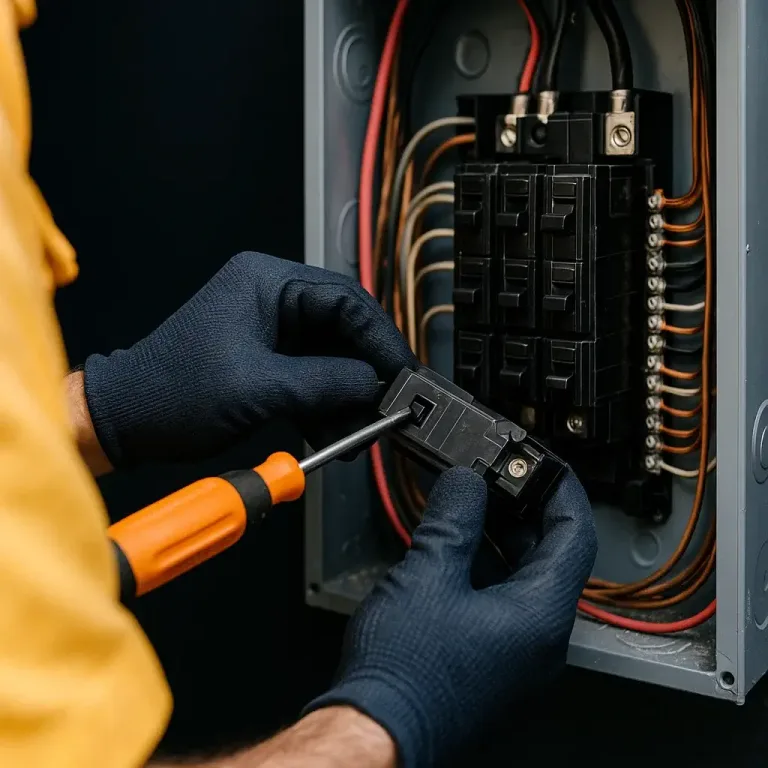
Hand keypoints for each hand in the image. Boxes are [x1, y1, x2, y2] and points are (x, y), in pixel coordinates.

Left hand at [83, 252, 415, 466]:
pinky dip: (326, 406)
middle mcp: (272, 299)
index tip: (403, 373)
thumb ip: (327, 383)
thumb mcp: (259, 388)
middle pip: (343, 331)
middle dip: (366, 373)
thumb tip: (376, 385)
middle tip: (390, 406)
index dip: (381, 339)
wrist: (127, 423)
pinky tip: (337, 434)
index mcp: (266, 282)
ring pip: (331, 359)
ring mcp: (270, 331)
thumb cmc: (171, 393)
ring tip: (361, 432)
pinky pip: (312, 379)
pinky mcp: (267, 361)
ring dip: (348, 397)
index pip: (347, 301)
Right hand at [304, 467, 596, 766]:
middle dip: (527, 509)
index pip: (574, 535)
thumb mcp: (428, 573)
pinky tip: (456, 546)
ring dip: (503, 535)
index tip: (546, 464)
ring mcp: (516, 653)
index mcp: (539, 615)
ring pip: (525, 578)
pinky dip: (486, 564)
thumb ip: (453, 517)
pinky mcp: (491, 659)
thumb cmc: (405, 674)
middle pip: (552, 555)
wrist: (376, 729)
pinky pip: (503, 599)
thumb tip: (466, 482)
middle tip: (503, 477)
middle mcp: (538, 639)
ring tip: (475, 503)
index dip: (561, 490)